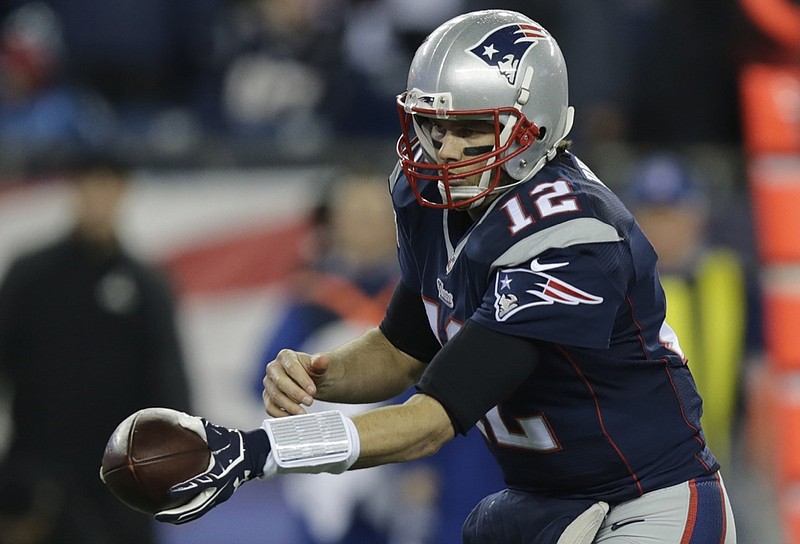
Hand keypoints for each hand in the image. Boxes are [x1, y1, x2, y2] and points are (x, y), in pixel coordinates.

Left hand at [154, 418, 269, 524]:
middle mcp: (220, 488)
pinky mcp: (220, 497)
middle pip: (197, 507)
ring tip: (163, 518)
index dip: (185, 490)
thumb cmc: (232, 441)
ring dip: (181, 517)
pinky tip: (174, 511)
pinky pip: (202, 507)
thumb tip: (179, 419)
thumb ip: (198, 426)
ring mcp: (221, 495)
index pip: (200, 484)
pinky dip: (189, 512)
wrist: (253, 453)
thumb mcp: (217, 432)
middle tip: (159, 516)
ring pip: (199, 511)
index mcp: (219, 473)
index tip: (168, 493)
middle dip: (178, 514)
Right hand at [262, 350, 329, 416]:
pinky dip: (281, 414)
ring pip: (275, 396)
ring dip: (289, 406)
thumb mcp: (319, 366)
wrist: (310, 381)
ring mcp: (269, 383)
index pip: (292, 367)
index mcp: (285, 356)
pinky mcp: (268, 397)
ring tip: (303, 412)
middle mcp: (273, 368)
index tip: (313, 391)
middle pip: (280, 382)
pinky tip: (293, 417)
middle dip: (296, 394)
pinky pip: (270, 407)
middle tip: (310, 402)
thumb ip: (321, 363)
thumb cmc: (313, 371)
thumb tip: (323, 360)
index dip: (302, 380)